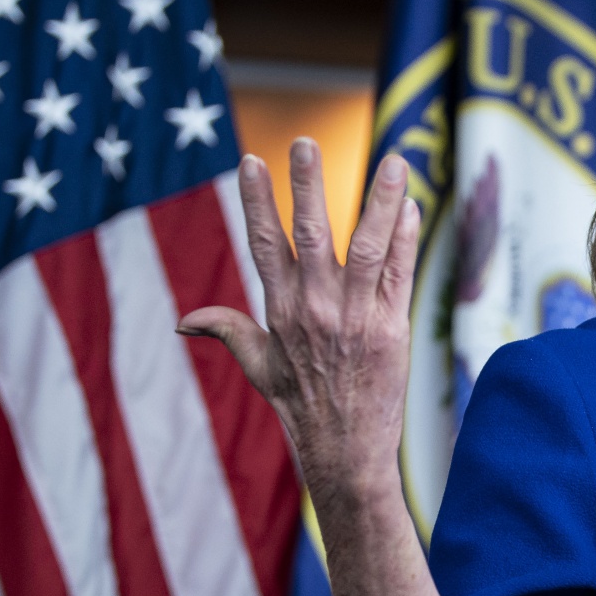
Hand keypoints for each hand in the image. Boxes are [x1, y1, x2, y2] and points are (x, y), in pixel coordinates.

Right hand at [178, 141, 419, 499]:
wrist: (345, 452)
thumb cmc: (302, 408)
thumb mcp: (258, 367)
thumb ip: (227, 331)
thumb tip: (183, 321)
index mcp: (279, 311)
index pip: (264, 243)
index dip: (257, 200)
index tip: (252, 160)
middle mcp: (314, 309)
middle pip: (312, 234)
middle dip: (308, 185)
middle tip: (305, 142)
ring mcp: (355, 318)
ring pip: (368, 246)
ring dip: (381, 200)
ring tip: (394, 160)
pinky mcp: (391, 329)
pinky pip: (400, 274)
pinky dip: (407, 239)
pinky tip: (412, 207)